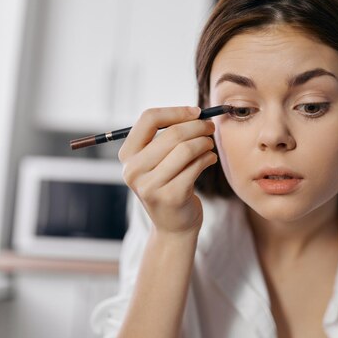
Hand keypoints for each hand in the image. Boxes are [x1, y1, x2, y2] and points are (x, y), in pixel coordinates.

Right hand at [118, 106, 216, 234]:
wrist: (173, 226)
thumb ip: (167, 137)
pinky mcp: (171, 196)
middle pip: (172, 133)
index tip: (196, 112)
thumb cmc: (169, 184)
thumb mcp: (157, 161)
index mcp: (127, 155)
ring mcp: (150, 186)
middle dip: (198, 126)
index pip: (148, 119)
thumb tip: (196, 113)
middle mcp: (133, 170)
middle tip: (211, 127)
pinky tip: (210, 159)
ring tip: (209, 145)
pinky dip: (208, 158)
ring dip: (205, 142)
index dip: (176, 112)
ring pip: (187, 149)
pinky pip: (196, 166)